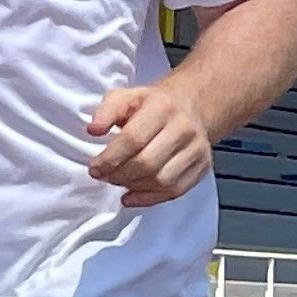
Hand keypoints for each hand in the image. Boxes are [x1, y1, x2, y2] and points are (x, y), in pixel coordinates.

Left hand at [86, 77, 214, 207]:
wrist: (189, 108)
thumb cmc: (150, 106)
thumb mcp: (125, 97)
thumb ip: (106, 111)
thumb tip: (93, 130)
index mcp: (162, 107)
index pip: (133, 139)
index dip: (110, 158)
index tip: (95, 168)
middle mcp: (184, 128)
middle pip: (147, 164)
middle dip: (119, 175)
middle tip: (104, 176)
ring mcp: (197, 149)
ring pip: (161, 181)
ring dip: (133, 187)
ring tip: (118, 181)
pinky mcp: (202, 167)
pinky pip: (174, 191)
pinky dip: (149, 198)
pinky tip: (131, 195)